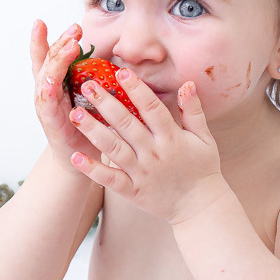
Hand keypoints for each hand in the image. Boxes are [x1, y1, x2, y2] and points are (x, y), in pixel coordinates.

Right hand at [30, 20, 100, 172]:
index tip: (41, 21)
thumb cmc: (87, 126)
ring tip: (70, 45)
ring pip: (45, 76)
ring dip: (57, 59)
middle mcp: (45, 90)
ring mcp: (44, 104)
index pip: (46, 56)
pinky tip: (54, 76)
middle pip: (46, 60)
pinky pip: (46, 100)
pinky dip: (49, 86)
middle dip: (57, 42)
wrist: (79, 159)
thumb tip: (115, 59)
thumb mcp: (89, 97)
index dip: (42, 39)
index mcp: (54, 83)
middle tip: (74, 29)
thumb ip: (94, 78)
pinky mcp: (49, 120)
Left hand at [67, 70, 224, 223]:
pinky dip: (93, 169)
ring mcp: (141, 173)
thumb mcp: (204, 138)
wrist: (200, 207)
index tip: (120, 72)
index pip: (151, 108)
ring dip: (93, 131)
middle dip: (106, 103)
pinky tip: (76, 156)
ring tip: (75, 114)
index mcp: (171, 137)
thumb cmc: (202, 168)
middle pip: (127, 124)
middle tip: (87, 85)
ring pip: (114, 148)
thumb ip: (193, 111)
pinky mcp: (132, 191)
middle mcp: (154, 153)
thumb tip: (188, 83)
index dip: (136, 89)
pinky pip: (110, 179)